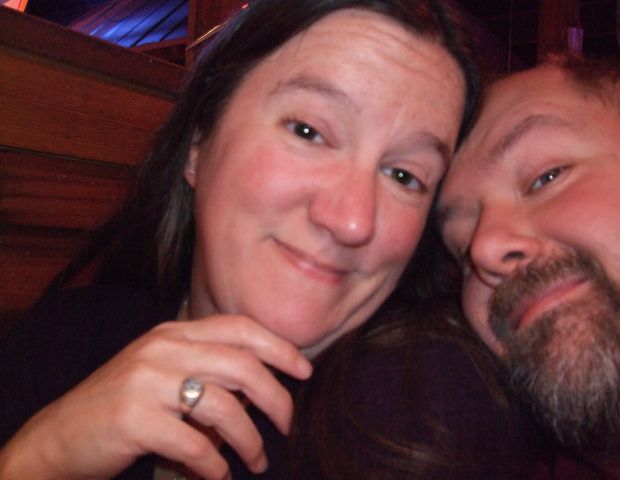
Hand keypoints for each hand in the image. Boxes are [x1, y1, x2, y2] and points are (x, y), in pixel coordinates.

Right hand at [0, 315, 312, 478]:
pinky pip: (196, 445)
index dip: (279, 347)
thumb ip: (207, 370)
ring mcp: (147, 382)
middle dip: (277, 399)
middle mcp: (163, 349)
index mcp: (174, 333)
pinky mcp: (135, 420)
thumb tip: (263, 394)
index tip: (304, 371)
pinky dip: (216, 465)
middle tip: (287, 426)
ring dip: (251, 441)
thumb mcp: (163, 373)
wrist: (60, 436)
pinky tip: (219, 475)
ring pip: (225, 408)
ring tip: (258, 460)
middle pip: (242, 367)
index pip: (240, 328)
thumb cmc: (123, 404)